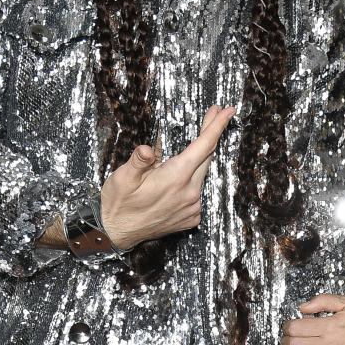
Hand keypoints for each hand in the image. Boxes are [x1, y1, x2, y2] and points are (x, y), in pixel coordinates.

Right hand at [98, 105, 234, 248]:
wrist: (117, 233)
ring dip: (199, 158)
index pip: (204, 145)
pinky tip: (178, 180)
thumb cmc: (118, 204)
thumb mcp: (122, 178)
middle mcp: (190, 192)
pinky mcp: (191, 217)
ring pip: (202, 174)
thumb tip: (147, 149)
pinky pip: (197, 192)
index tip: (228, 111)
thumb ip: (137, 161)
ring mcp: (192, 207)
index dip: (217, 125)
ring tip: (188, 149)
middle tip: (213, 114)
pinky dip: (191, 180)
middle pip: (207, 156)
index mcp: (175, 178)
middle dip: (211, 133)